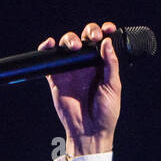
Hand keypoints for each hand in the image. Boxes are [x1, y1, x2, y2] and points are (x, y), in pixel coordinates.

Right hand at [37, 21, 120, 155]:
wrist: (90, 131)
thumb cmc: (106, 113)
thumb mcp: (113, 87)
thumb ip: (110, 64)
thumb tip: (107, 42)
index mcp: (101, 66)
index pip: (102, 43)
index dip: (103, 32)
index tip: (107, 28)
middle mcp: (86, 65)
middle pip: (84, 39)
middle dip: (88, 31)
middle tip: (91, 37)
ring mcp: (70, 70)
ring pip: (67, 45)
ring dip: (69, 39)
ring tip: (74, 46)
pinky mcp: (56, 77)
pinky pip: (49, 60)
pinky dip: (47, 48)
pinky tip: (50, 45)